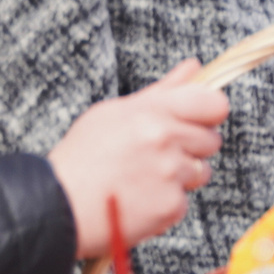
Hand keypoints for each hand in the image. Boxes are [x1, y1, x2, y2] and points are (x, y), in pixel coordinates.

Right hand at [48, 63, 226, 258]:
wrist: (60, 206)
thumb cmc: (83, 157)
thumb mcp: (114, 113)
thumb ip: (161, 91)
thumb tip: (194, 67)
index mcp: (152, 113)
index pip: (213, 103)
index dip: (209, 112)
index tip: (198, 119)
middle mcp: (164, 141)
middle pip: (211, 140)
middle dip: (191, 146)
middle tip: (157, 153)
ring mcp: (170, 175)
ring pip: (201, 172)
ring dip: (181, 176)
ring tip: (144, 177)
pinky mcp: (170, 207)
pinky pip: (184, 200)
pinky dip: (166, 202)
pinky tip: (139, 199)